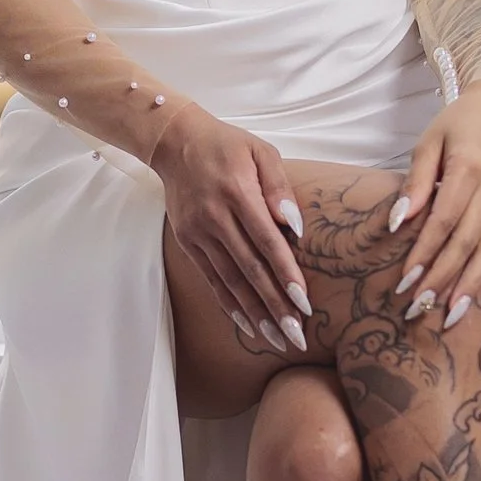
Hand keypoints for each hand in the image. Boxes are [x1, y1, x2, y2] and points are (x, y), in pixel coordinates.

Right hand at [149, 105, 313, 351]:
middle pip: (249, 270)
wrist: (176, 142)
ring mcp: (198, 233)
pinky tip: (247, 324)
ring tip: (276, 338)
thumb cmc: (228, 145)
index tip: (304, 302)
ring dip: (255, 313)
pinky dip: (229, 304)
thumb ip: (280, 187)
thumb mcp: (261, 151)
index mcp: (237, 193)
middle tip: (296, 335)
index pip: (267, 242)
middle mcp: (215, 217)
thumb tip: (295, 227)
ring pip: (230, 281)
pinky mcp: (187, 242)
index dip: (286, 274)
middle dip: (275, 305)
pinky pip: (211, 279)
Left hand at [388, 83, 480, 327]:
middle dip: (442, 279)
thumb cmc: (460, 123)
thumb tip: (398, 220)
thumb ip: (416, 180)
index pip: (445, 221)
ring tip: (450, 316)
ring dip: (469, 288)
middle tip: (418, 307)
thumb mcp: (430, 140)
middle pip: (466, 244)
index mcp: (469, 170)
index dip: (426, 253)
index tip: (405, 280)